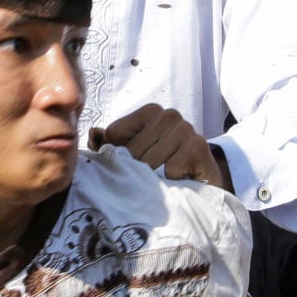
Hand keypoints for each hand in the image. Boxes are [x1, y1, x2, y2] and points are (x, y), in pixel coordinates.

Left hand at [90, 103, 229, 188]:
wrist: (204, 184)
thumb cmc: (164, 167)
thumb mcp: (134, 155)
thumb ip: (110, 145)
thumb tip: (93, 133)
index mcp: (150, 111)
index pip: (115, 133)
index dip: (119, 155)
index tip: (134, 163)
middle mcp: (168, 114)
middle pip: (131, 149)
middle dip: (136, 169)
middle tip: (151, 176)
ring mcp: (185, 128)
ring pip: (149, 162)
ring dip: (153, 178)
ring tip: (165, 179)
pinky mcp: (197, 146)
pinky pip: (169, 170)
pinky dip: (171, 182)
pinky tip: (180, 179)